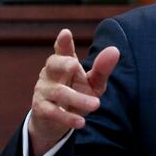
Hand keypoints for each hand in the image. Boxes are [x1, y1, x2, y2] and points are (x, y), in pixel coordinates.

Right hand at [28, 29, 119, 155]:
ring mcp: (44, 90)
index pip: (62, 50)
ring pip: (58, 91)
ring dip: (77, 98)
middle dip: (63, 63)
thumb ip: (102, 69)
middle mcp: (51, 73)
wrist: (55, 122)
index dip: (63, 42)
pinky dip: (67, 118)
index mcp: (65, 64)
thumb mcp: (92, 84)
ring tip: (96, 105)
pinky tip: (81, 122)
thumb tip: (115, 50)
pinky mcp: (41, 108)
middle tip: (75, 65)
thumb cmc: (76, 95)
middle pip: (53, 63)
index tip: (66, 33)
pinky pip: (52, 112)